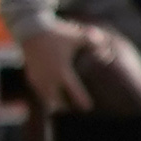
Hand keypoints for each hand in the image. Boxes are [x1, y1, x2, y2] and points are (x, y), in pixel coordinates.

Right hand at [24, 21, 140, 117]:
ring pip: (47, 100)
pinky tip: (52, 98)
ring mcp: (38, 79)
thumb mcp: (78, 37)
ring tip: (63, 107)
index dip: (82, 102)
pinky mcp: (31, 78)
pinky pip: (39, 93)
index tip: (88, 108)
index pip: (74, 93)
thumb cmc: (57, 34)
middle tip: (74, 110)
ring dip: (55, 103)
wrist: (31, 30)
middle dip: (66, 107)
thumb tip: (110, 55)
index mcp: (62, 72)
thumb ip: (95, 44)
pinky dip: (46, 96)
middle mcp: (49, 79)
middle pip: (58, 103)